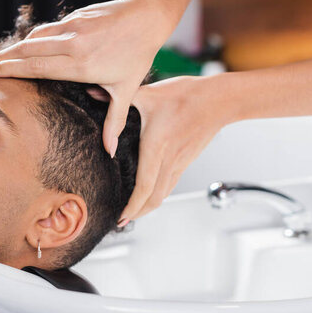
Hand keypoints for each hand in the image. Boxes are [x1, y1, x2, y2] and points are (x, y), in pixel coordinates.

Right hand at [0, 0, 177, 157]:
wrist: (147, 17)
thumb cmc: (138, 56)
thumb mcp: (126, 91)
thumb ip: (114, 122)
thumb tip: (109, 152)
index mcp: (81, 65)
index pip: (37, 67)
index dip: (12, 69)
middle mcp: (73, 45)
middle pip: (29, 51)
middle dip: (5, 59)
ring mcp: (73, 28)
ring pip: (36, 37)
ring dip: (17, 47)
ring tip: (1, 58)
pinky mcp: (75, 16)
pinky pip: (49, 28)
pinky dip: (35, 37)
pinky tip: (28, 45)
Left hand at [120, 75, 226, 223]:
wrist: (220, 100)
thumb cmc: (188, 95)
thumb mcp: (150, 94)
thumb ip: (120, 98)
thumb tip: (92, 91)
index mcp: (157, 147)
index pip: (145, 187)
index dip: (133, 206)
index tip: (121, 217)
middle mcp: (169, 160)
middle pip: (154, 198)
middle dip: (138, 213)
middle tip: (122, 221)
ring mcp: (180, 162)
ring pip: (164, 193)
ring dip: (148, 206)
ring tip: (134, 212)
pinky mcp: (186, 159)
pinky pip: (171, 184)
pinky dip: (159, 194)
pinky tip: (152, 193)